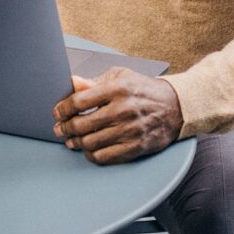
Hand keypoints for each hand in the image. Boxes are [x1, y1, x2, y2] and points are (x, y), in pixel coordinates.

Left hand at [52, 67, 181, 164]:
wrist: (176, 107)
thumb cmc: (144, 90)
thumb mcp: (120, 76)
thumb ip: (94, 81)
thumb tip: (71, 83)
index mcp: (118, 89)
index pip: (80, 101)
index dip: (63, 108)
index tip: (57, 112)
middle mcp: (124, 110)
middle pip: (82, 124)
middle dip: (65, 128)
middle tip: (60, 129)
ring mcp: (130, 130)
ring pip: (91, 142)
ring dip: (75, 143)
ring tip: (71, 140)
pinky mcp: (136, 147)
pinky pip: (105, 157)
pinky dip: (91, 155)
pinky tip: (88, 150)